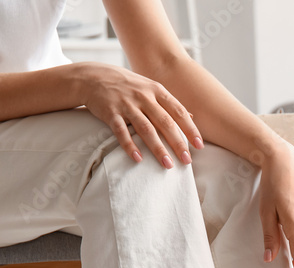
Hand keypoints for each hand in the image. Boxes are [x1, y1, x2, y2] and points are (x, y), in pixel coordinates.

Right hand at [78, 62, 202, 167]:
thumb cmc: (127, 85)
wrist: (93, 76)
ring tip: (167, 165)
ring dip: (158, 148)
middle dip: (178, 143)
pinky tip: (138, 159)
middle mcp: (143, 96)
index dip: (190, 129)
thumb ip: (169, 103)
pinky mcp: (110, 112)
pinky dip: (129, 146)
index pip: (178, 111)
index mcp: (156, 91)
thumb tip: (192, 117)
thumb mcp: (150, 88)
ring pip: (146, 129)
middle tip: (187, 161)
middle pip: (165, 122)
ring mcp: (126, 104)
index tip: (200, 145)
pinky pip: (121, 131)